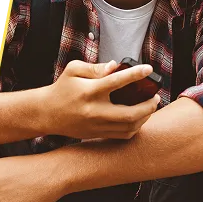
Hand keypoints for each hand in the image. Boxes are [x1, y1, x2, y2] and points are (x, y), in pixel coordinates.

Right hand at [42, 59, 160, 139]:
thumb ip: (96, 66)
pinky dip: (136, 127)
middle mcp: (94, 110)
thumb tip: (116, 65)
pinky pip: (123, 135)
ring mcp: (97, 125)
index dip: (135, 74)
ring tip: (150, 106)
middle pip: (129, 113)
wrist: (46, 113)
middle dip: (148, 106)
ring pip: (129, 127)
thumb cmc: (62, 88)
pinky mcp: (97, 134)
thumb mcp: (74, 70)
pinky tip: (139, 118)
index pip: (116, 81)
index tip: (149, 69)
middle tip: (156, 97)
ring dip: (145, 117)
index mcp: (89, 91)